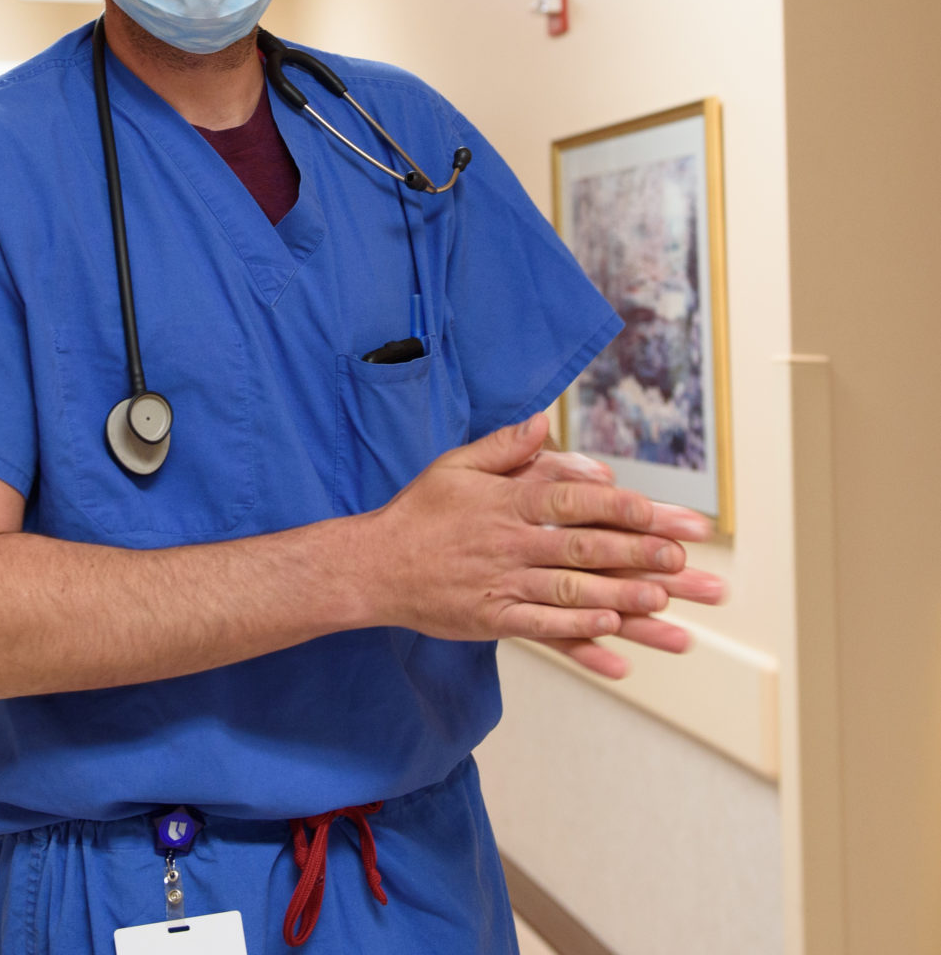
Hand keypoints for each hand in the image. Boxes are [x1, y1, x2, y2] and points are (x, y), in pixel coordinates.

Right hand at [361, 412, 723, 678]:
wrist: (373, 565)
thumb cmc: (419, 512)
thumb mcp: (456, 465)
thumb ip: (504, 446)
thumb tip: (542, 422)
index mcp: (506, 501)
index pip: (572, 500)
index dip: (619, 506)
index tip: (660, 513)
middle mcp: (509, 542)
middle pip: (584, 547)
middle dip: (639, 554)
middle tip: (685, 563)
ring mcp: (501, 583)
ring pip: (570, 591)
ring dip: (620, 598)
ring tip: (665, 606)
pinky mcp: (493, 619)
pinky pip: (541, 627)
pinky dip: (577, 632)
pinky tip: (610, 635)